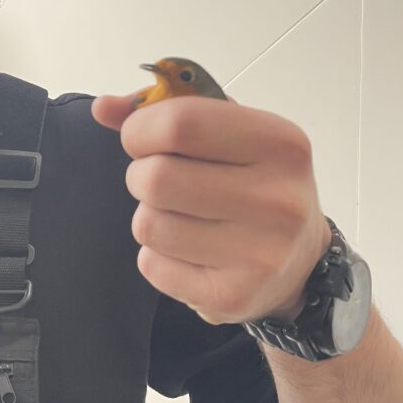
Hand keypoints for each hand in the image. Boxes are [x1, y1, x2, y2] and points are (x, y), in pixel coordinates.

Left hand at [91, 91, 331, 324]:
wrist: (299, 261)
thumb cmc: (253, 181)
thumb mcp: (228, 132)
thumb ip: (165, 110)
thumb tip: (103, 106)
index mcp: (281, 143)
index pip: (180, 123)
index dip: (141, 128)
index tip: (141, 137)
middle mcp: (278, 199)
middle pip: (155, 178)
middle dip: (140, 175)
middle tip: (159, 180)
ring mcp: (260, 254)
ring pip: (148, 224)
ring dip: (150, 216)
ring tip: (182, 216)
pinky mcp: (233, 296)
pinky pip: (152, 265)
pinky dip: (157, 255)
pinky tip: (190, 250)